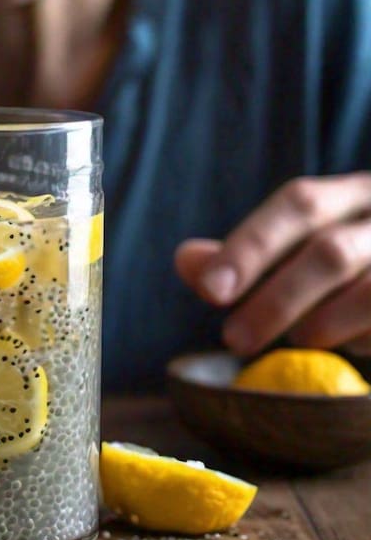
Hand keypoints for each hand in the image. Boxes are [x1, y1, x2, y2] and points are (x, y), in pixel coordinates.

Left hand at [175, 173, 370, 356]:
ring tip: (299, 340)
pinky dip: (362, 341)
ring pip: (369, 292)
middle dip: (275, 300)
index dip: (250, 246)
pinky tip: (349, 345)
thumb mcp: (300, 251)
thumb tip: (186, 261)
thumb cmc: (354, 266)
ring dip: (321, 325)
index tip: (208, 289)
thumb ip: (246, 258)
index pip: (299, 204)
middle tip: (233, 339)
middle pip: (330, 251)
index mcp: (355, 194)